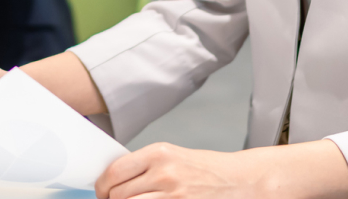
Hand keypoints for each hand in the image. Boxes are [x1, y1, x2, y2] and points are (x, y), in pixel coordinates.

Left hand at [94, 140, 347, 198]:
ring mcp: (173, 195)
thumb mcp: (175, 158)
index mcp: (158, 153)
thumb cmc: (210, 170)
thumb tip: (114, 180)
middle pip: (116, 196)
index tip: (104, 193)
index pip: (112, 173)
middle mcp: (163, 173)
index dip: (102, 188)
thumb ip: (145, 166)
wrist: (245, 181)